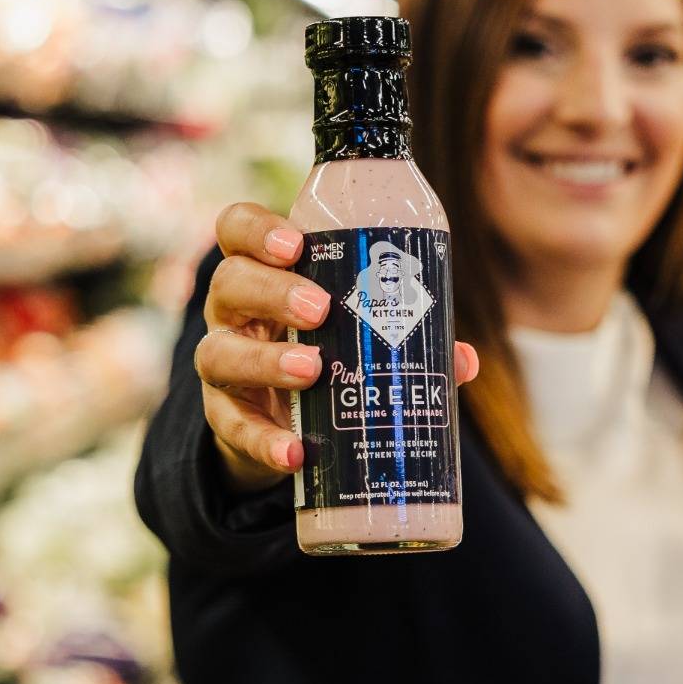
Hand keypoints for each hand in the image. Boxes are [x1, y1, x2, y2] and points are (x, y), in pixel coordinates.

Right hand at [199, 202, 479, 491]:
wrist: (285, 424)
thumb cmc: (327, 353)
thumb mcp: (356, 334)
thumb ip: (407, 338)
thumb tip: (464, 361)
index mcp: (263, 273)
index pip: (237, 230)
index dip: (258, 231)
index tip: (297, 245)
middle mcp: (233, 312)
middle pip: (229, 283)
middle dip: (273, 292)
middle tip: (320, 310)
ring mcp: (222, 365)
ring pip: (219, 352)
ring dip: (264, 360)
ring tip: (310, 370)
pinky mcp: (225, 418)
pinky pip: (233, 427)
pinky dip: (263, 440)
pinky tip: (294, 452)